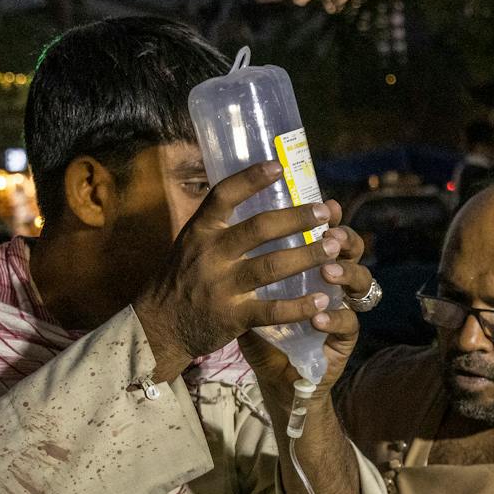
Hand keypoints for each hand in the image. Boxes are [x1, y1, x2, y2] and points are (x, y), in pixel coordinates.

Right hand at [135, 162, 338, 381]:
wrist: (160, 326)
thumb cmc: (182, 279)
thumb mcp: (191, 243)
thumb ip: (220, 224)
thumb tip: (258, 194)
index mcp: (201, 231)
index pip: (224, 195)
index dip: (251, 178)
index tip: (279, 166)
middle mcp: (211, 254)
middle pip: (259, 228)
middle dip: (296, 218)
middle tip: (324, 213)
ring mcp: (222, 287)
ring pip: (271, 266)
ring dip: (306, 255)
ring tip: (333, 248)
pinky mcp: (233, 317)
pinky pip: (272, 310)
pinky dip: (299, 306)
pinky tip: (322, 300)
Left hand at [240, 215, 373, 395]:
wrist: (274, 378)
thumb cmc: (260, 332)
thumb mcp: (246, 296)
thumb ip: (242, 269)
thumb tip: (224, 232)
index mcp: (311, 265)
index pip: (327, 234)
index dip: (331, 219)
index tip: (326, 205)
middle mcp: (332, 282)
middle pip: (351, 251)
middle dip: (344, 238)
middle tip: (331, 233)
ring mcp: (343, 308)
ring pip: (361, 282)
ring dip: (345, 272)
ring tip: (327, 272)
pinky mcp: (344, 338)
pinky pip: (349, 323)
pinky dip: (334, 317)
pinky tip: (318, 315)